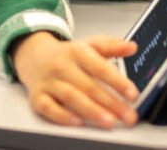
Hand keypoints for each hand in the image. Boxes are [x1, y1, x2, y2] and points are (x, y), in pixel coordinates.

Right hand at [11, 32, 139, 128]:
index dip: (118, 82)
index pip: (100, 67)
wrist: (34, 56)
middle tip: (128, 115)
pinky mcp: (37, 97)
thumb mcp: (89, 45)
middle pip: (88, 86)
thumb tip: (131, 47)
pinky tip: (78, 122)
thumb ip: (111, 46)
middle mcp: (62, 66)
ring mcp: (49, 82)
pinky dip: (63, 116)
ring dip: (91, 110)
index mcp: (76, 51)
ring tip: (109, 121)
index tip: (132, 94)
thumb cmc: (66, 55)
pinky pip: (49, 108)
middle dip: (111, 103)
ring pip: (71, 97)